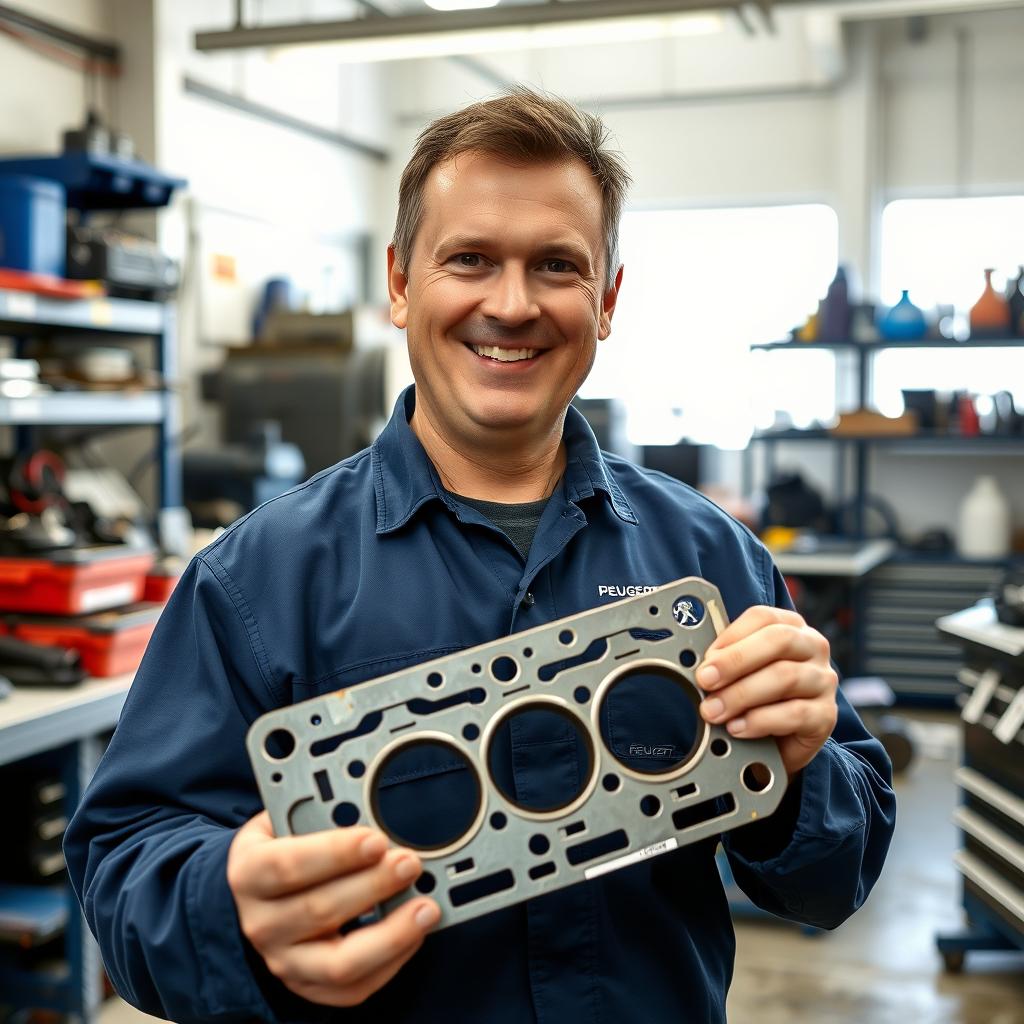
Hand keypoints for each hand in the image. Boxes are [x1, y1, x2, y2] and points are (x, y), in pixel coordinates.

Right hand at [227, 812, 439, 1007]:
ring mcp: (284, 962)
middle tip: (410, 863)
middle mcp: (261, 923)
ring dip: (390, 935)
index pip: (288, 865)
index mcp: (249, 873)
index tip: (376, 839)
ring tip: (426, 908)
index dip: (335, 853)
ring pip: (339, 962)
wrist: (257, 894)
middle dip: (373, 886)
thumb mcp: (285, 819)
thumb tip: (368, 809)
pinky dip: (391, 963)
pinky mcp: (308, 987)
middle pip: (319, 911)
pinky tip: (415, 935)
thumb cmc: (283, 847)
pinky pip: (353, 989)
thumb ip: (319, 814)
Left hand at [696, 607, 838, 777]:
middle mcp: (812, 647)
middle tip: (704, 681)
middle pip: (778, 640)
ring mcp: (823, 680)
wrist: (781, 743)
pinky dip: (760, 721)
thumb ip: (726, 661)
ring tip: (714, 711)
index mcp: (790, 627)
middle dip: (735, 661)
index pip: (763, 617)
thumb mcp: (742, 672)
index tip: (706, 657)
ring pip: (785, 677)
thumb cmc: (758, 698)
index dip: (731, 635)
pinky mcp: (827, 715)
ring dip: (741, 695)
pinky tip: (738, 728)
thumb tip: (701, 665)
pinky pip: (795, 713)